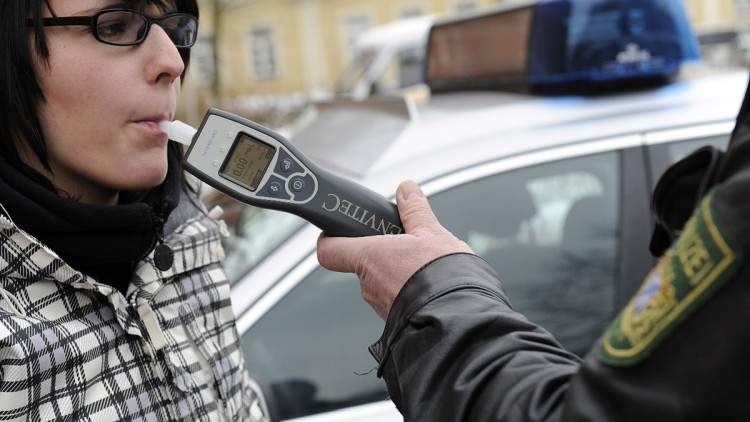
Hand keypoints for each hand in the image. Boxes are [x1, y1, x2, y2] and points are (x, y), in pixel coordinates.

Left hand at [317, 180, 473, 318]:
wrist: (459, 320)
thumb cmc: (442, 278)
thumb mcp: (433, 234)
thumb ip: (415, 211)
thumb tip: (406, 190)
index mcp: (369, 257)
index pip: (329, 249)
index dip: (331, 236)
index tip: (339, 226)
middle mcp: (368, 284)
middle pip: (364, 260)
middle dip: (382, 249)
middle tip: (405, 241)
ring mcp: (381, 305)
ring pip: (382, 280)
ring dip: (398, 269)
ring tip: (426, 263)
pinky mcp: (396, 319)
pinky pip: (396, 297)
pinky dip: (408, 287)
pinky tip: (431, 283)